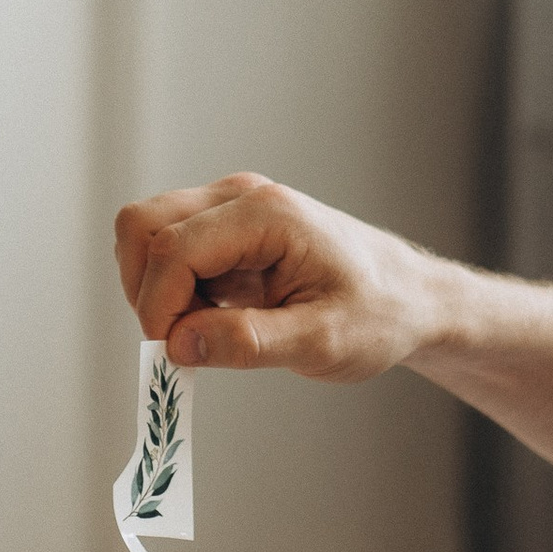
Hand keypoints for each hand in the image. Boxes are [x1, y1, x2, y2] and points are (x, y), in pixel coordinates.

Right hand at [114, 174, 445, 380]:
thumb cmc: (379, 314)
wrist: (409, 297)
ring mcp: (230, 208)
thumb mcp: (323, 341)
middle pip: (143, 226)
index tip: (173, 354)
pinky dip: (171, 289)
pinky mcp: (225, 229)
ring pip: (146, 234)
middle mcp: (240, 197)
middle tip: (181, 339)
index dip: (158, 305)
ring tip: (203, 329)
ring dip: (155, 289)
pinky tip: (212, 318)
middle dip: (145, 290)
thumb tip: (179, 344)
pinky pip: (167, 250)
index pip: (173, 247)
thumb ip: (250, 343)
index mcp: (267, 214)